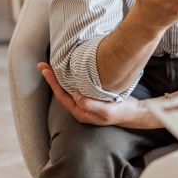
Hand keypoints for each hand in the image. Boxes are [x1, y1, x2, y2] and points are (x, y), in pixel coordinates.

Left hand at [38, 62, 161, 128]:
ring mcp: (86, 103)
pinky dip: (71, 77)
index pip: (62, 96)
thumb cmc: (122, 111)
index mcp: (81, 112)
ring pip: (68, 89)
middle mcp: (81, 108)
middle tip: (42, 64)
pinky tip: (70, 70)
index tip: (45, 70)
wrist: (135, 112)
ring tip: (52, 65)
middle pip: (62, 91)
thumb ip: (91, 104)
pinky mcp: (92, 97)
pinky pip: (77, 86)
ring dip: (60, 77)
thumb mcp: (107, 110)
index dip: (53, 82)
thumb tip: (76, 95)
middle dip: (52, 78)